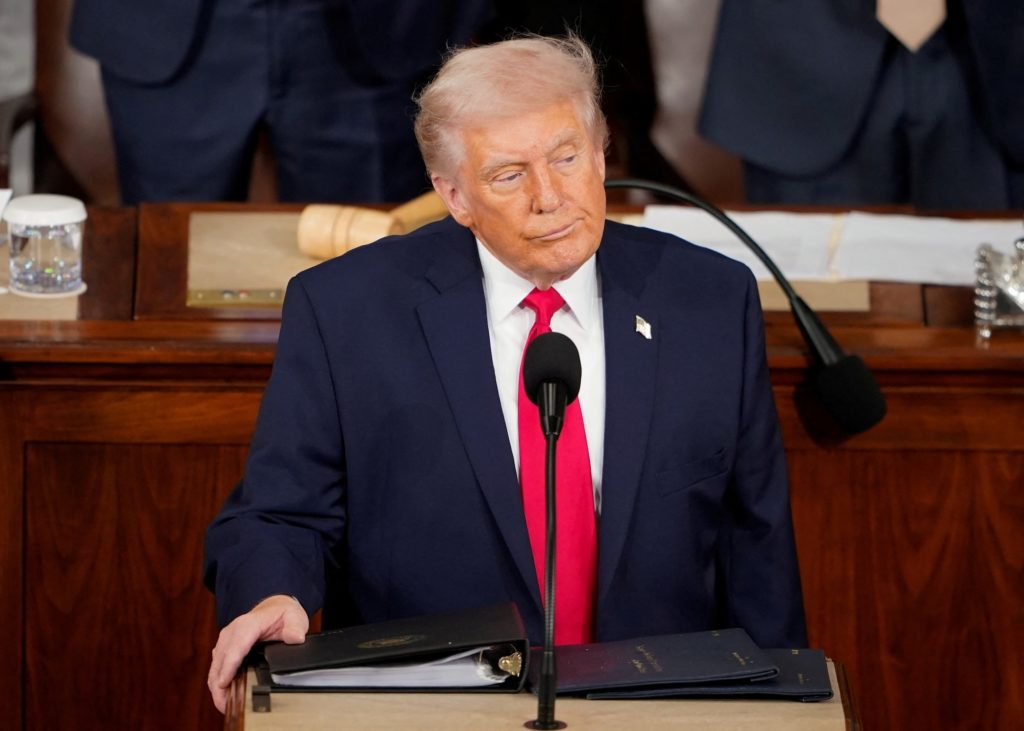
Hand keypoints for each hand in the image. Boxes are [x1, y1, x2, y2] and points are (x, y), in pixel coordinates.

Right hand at [207, 594, 308, 712]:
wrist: (274, 608)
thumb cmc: (283, 614)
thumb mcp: (294, 617)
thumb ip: (295, 627)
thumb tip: (295, 638)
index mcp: (248, 624)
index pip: (236, 646)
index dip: (229, 666)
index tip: (224, 682)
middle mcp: (233, 631)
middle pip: (221, 659)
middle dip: (219, 683)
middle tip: (224, 704)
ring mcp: (226, 639)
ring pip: (216, 665)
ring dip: (216, 685)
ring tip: (223, 704)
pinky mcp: (224, 647)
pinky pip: (217, 666)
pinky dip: (218, 680)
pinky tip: (223, 695)